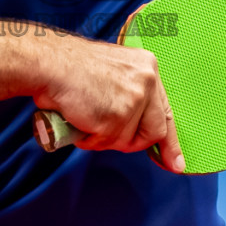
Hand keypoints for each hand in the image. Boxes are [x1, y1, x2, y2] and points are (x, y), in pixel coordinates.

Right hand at [35, 34, 184, 171]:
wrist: (49, 63)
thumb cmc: (71, 68)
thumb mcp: (113, 72)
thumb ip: (130, 94)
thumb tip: (138, 128)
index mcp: (147, 66)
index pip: (165, 110)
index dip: (170, 141)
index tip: (175, 162)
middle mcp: (147, 80)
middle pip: (154, 131)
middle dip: (134, 143)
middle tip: (110, 138)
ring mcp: (134, 99)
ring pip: (128, 140)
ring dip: (104, 138)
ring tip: (85, 117)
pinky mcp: (117, 116)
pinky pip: (107, 142)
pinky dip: (90, 139)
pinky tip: (80, 120)